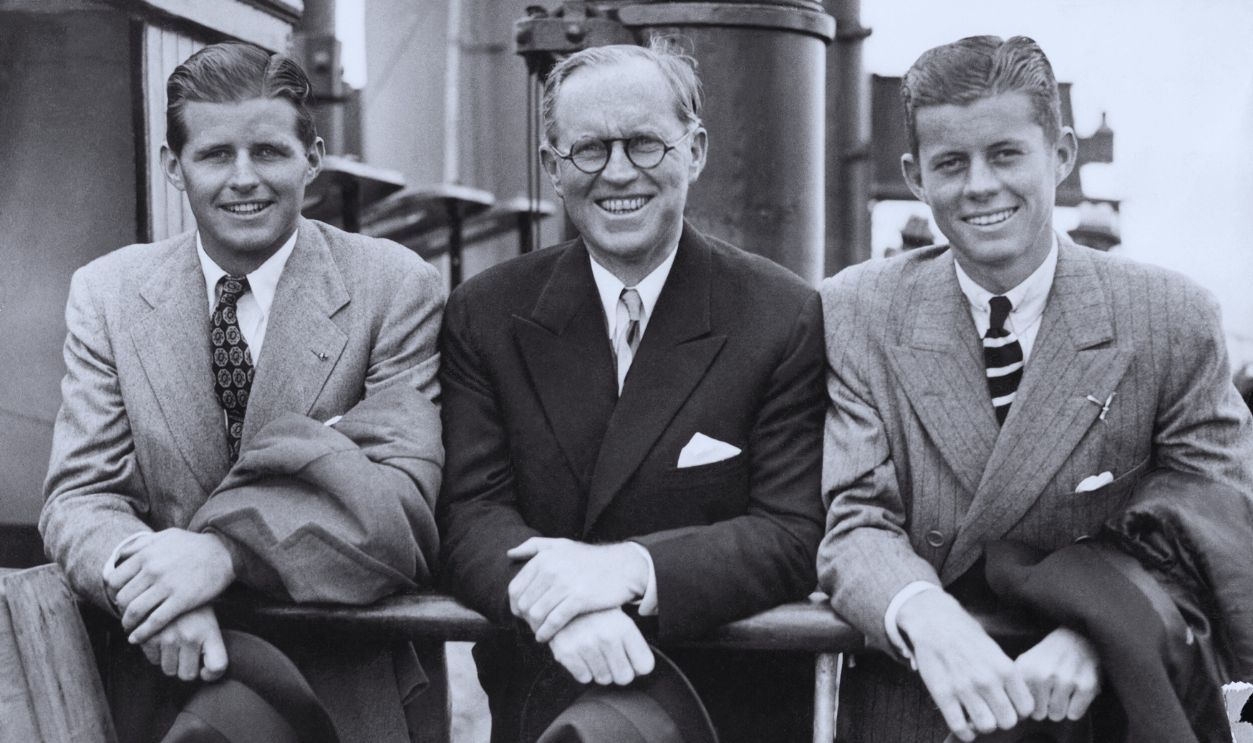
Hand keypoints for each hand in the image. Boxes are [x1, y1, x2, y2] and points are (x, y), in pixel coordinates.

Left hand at [107, 528, 235, 643]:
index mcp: (146, 554)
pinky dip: (142, 633)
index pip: (114, 579)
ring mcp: (167, 586)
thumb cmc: (194, 545)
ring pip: (135, 611)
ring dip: (128, 623)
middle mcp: (152, 570)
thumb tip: (121, 555)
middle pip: (123, 597)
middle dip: (120, 609)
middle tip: (126, 614)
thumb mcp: (166, 536)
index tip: (119, 598)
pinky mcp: (181, 600)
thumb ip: (142, 544)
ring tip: (130, 628)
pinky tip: (137, 639)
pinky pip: (154, 621)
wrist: (224, 551)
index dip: (113, 592)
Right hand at [139, 605, 228, 681]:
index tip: (206, 670)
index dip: (212, 674)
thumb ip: (210, 646)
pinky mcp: (149, 635)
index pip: (217, 666)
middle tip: (186, 652)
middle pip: (187, 675)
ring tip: (174, 642)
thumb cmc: (193, 607)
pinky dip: (156, 653)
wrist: (172, 582)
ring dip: (170, 661)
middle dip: (186, 667)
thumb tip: (204, 674)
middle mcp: (190, 636)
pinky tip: (161, 637)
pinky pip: (153, 660)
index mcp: (210, 632)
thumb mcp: (209, 621)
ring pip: (168, 670)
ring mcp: (168, 637)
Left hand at [507, 538, 647, 641]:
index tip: (522, 614)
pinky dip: (546, 632)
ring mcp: (565, 584)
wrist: (622, 567)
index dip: (515, 604)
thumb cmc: (590, 559)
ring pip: (537, 613)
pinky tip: (545, 637)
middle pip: (524, 603)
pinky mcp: (578, 599)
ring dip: (535, 627)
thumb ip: (534, 546)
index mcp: (544, 558)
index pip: (516, 588)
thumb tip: (510, 554)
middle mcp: (551, 569)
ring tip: (539, 631)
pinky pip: (554, 621)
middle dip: (525, 618)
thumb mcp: (562, 545)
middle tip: (532, 625)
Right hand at [547, 608, 654, 685]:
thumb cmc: (597, 613)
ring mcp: (586, 645)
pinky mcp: (567, 652)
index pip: (644, 665)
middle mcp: (606, 637)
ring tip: (595, 652)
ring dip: (600, 670)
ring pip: (604, 679)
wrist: (564, 601)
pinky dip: (583, 670)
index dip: (638, 666)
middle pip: (624, 678)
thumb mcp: (621, 620)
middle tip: (612, 659)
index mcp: (624, 627)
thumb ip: (634, 644)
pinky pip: (584, 678)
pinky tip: (582, 655)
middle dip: (619, 672)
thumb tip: (642, 670)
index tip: (631, 661)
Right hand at [897, 590, 1033, 741]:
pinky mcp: (943, 694)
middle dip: (1001, 719)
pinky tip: (963, 724)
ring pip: (986, 726)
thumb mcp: (994, 649)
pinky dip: (964, 732)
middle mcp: (988, 680)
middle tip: (992, 712)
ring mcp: (965, 688)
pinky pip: (960, 727)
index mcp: (1005, 668)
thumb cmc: (965, 633)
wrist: (933, 620)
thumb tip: (1015, 699)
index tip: (1008, 706)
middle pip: (1008, 721)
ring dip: (982, 725)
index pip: (1026, 707)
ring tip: (976, 717)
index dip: (1018, 711)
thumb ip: (1006, 674)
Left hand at [1014, 626, 1100, 721]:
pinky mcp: (1086, 685)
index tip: (1031, 696)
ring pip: (1056, 715)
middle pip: (1038, 714)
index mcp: (1026, 669)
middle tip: (1049, 691)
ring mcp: (1066, 680)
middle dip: (1043, 707)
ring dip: (1059, 708)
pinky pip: (1074, 714)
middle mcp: (1043, 674)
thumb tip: (1013, 715)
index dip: (1026, 704)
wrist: (1077, 637)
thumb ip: (1015, 687)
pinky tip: (1074, 692)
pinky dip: (1075, 708)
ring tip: (1061, 691)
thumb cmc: (1047, 656)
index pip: (1019, 706)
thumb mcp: (1025, 663)